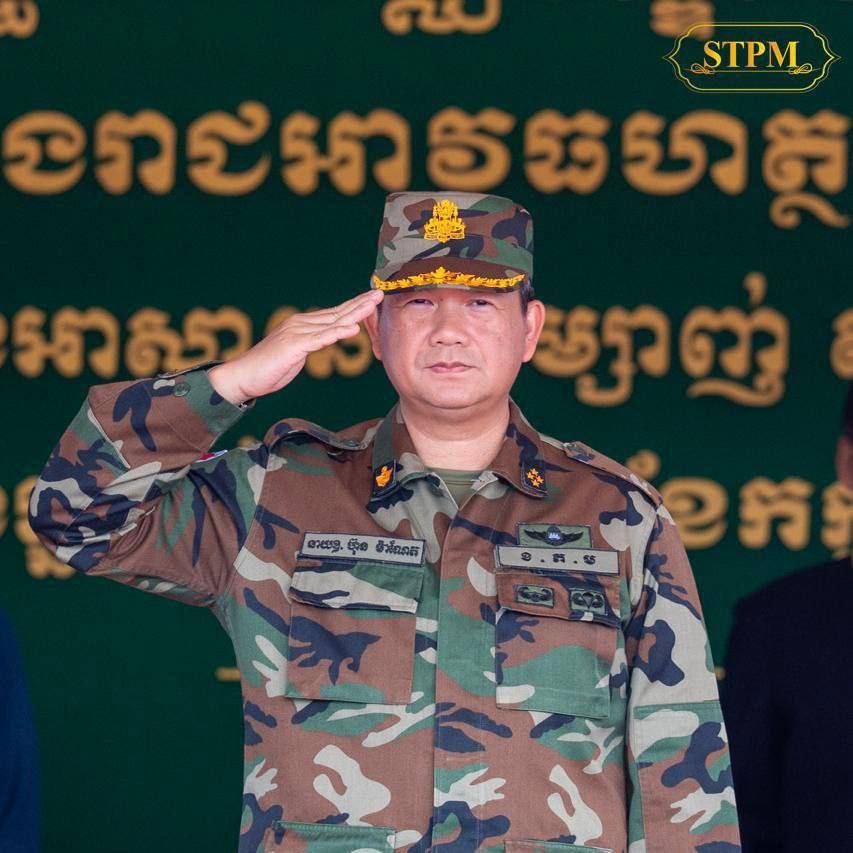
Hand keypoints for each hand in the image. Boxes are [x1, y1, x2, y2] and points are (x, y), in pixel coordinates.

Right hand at [208, 289, 383, 404]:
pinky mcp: (293, 345)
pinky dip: (336, 333)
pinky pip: (319, 339)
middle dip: (360, 303)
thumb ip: (313, 343)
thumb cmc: (269, 368)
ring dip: (355, 313)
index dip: (355, 306)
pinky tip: (352, 329)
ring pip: (332, 322)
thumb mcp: (297, 354)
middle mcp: (301, 324)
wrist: (243, 376)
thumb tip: (328, 338)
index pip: (335, 313)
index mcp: (303, 325)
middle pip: (337, 312)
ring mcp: (297, 333)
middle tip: (380, 294)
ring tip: (373, 305)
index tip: (373, 300)